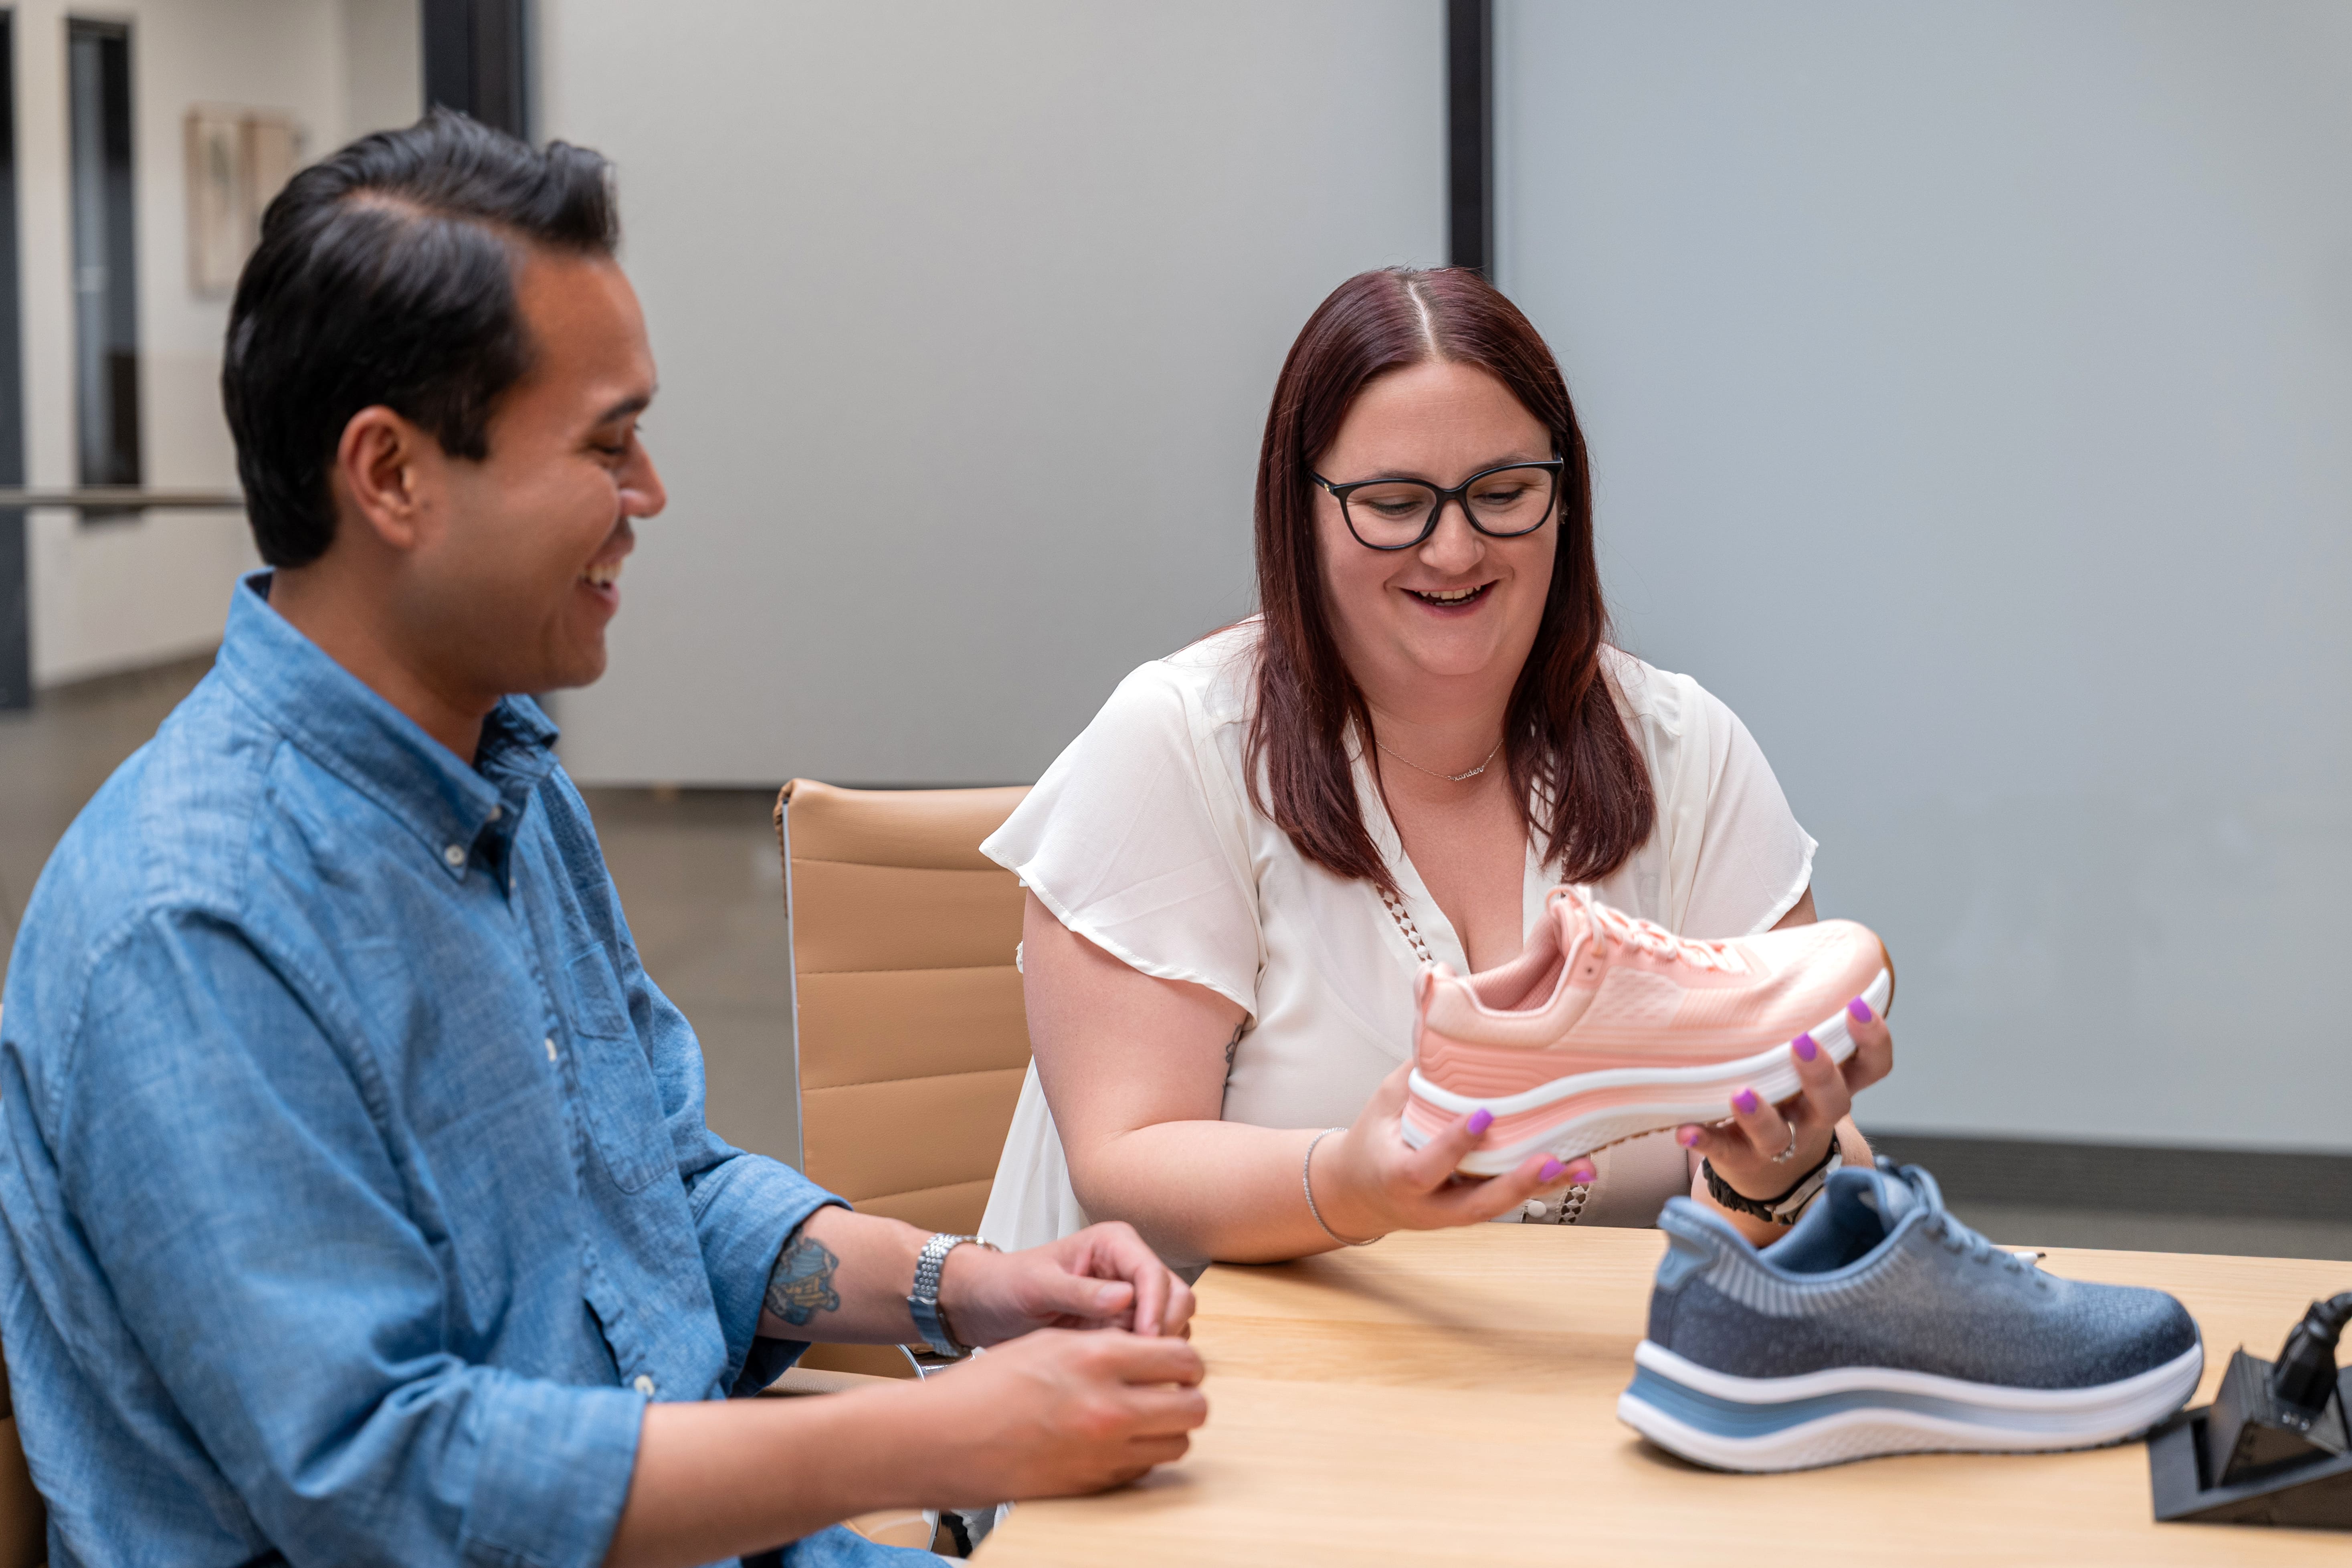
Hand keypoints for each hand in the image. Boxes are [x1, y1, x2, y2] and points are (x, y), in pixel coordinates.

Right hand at [903, 1328, 1207, 1505]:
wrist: (943, 1439)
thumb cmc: (987, 1385)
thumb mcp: (1051, 1341)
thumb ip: (1108, 1342)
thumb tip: (1151, 1347)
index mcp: (1098, 1358)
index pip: (1183, 1357)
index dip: (1184, 1357)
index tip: (1175, 1360)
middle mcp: (1109, 1407)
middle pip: (1194, 1406)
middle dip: (1187, 1395)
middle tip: (1169, 1388)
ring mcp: (1103, 1452)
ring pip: (1178, 1442)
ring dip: (1168, 1427)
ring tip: (1143, 1414)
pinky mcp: (1093, 1484)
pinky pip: (1145, 1469)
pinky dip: (1141, 1454)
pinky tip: (1114, 1439)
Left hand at [940, 1222, 1195, 1345]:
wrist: (986, 1305)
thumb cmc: (1006, 1285)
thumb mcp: (1036, 1286)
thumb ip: (1078, 1292)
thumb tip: (1126, 1297)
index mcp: (1113, 1243)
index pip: (1153, 1273)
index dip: (1155, 1307)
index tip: (1144, 1339)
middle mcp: (1129, 1266)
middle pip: (1175, 1296)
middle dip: (1164, 1327)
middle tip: (1138, 1358)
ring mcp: (1130, 1298)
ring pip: (1171, 1321)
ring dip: (1155, 1344)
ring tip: (1119, 1361)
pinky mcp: (1124, 1324)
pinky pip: (1151, 1342)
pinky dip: (1143, 1356)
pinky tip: (1115, 1367)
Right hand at [1311, 1064, 1596, 1243]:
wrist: (1363, 1193)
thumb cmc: (1376, 1140)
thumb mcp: (1386, 1099)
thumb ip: (1418, 1065)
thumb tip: (1437, 1001)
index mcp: (1397, 1177)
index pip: (1425, 1167)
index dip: (1454, 1145)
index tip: (1483, 1115)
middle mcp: (1430, 1206)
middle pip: (1476, 1204)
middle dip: (1515, 1183)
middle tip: (1550, 1160)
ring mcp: (1456, 1212)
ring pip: (1501, 1205)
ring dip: (1542, 1188)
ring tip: (1580, 1167)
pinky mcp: (1476, 1208)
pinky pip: (1510, 1200)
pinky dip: (1544, 1186)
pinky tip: (1577, 1170)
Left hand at [1677, 994, 1893, 1200]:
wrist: (1770, 1170)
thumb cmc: (1783, 1091)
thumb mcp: (1795, 1059)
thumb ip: (1789, 1017)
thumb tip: (1758, 950)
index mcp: (1836, 1085)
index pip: (1872, 1066)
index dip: (1874, 1039)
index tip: (1857, 1005)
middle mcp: (1814, 1116)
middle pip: (1833, 1101)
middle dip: (1821, 1074)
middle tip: (1800, 1042)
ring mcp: (1780, 1143)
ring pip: (1779, 1135)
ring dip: (1760, 1116)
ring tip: (1740, 1092)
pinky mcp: (1741, 1159)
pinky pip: (1725, 1152)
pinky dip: (1706, 1142)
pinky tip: (1686, 1131)